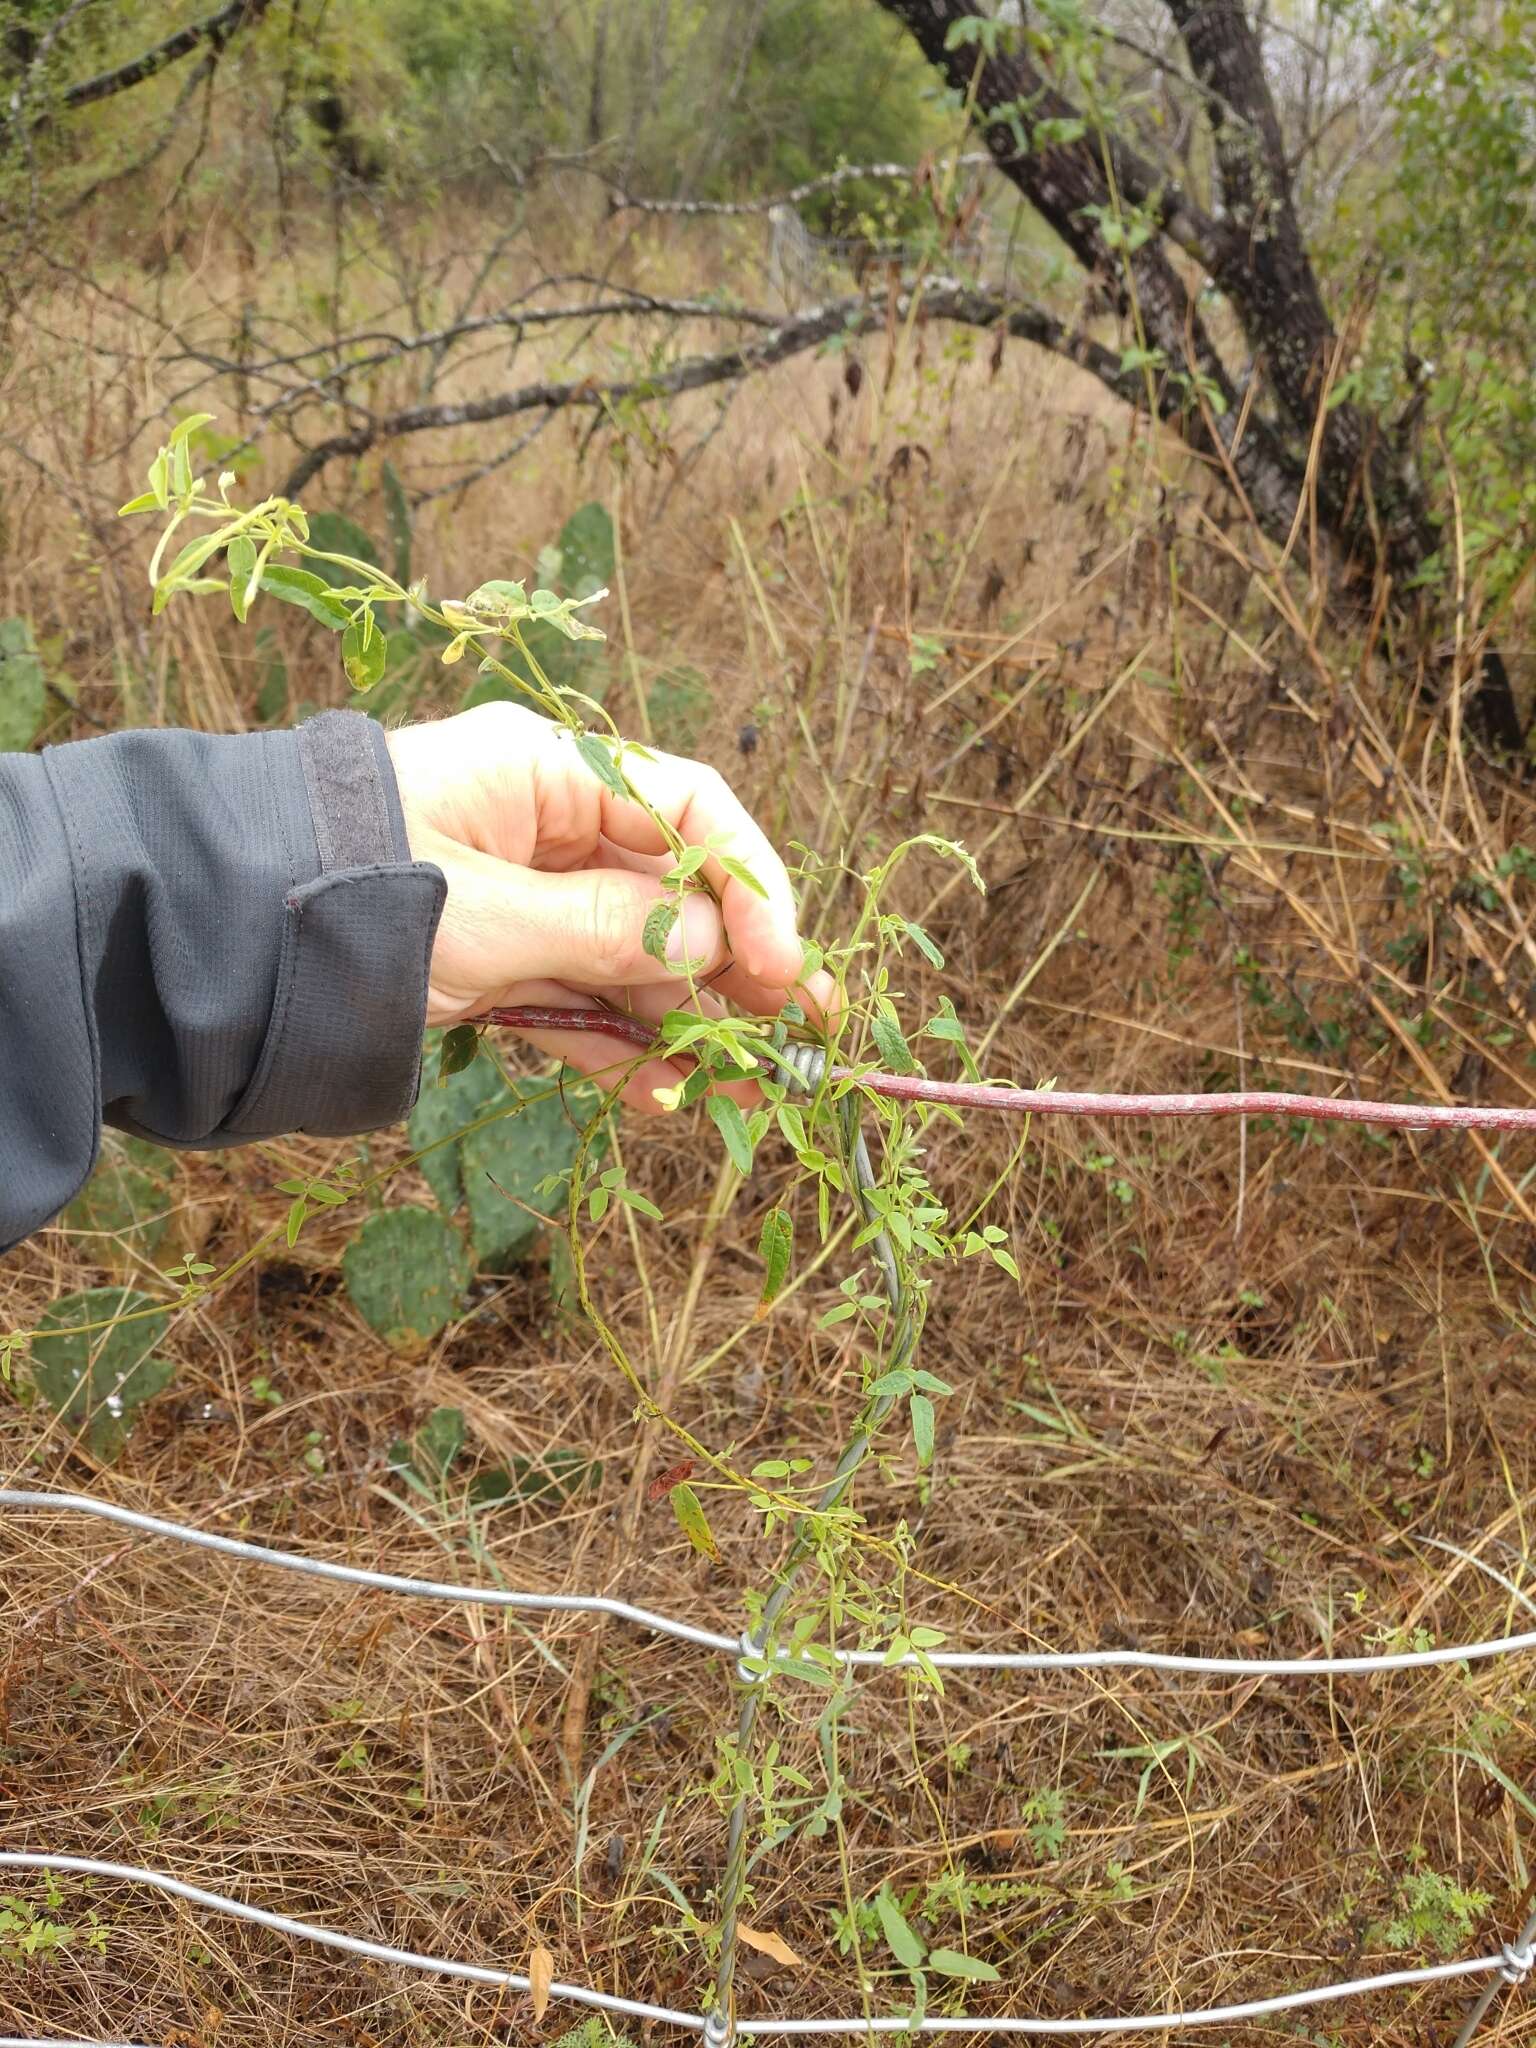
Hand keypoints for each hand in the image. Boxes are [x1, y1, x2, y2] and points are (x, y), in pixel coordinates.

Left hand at [386, 703, 834, 1111]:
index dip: (750, 883)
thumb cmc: (346, 893)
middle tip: (803, 1033)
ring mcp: (518, 898)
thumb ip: (613, 931)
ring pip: (630, 957)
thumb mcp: (489, 915)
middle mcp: (541, 825)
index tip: (777, 964)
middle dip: (736, 966)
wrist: (210, 942)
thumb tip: (717, 949)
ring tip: (750, 1087)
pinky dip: (617, 1045)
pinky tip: (665, 1094)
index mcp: (545, 771)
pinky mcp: (489, 962)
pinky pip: (575, 1000)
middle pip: (670, 890)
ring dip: (687, 1022)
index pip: (687, 807)